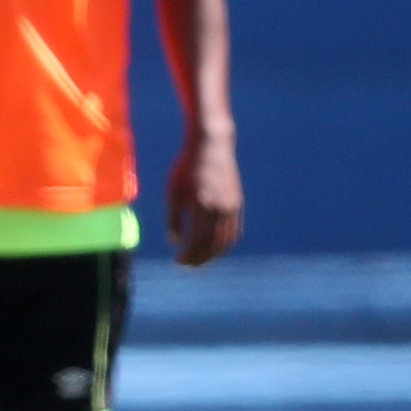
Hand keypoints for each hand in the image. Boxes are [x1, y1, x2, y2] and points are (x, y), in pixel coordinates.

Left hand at [166, 130, 243, 267]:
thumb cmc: (187, 166)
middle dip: (200, 259)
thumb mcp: (174, 190)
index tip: (178, 262)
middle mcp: (221, 209)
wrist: (212, 144)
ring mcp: (232, 206)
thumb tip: (174, 242)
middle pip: (213, 246)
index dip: (188, 256)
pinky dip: (224, 243)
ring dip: (213, 255)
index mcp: (203, 205)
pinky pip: (233, 231)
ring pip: (226, 241)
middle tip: (186, 266)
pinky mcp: (237, 203)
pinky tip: (213, 247)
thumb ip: (173, 217)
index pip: (198, 242)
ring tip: (199, 260)